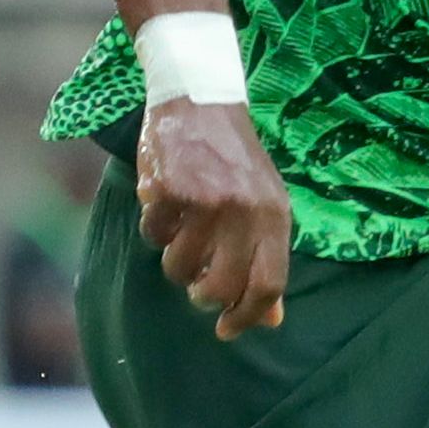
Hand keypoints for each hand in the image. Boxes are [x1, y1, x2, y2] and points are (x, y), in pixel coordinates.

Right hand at [134, 97, 291, 338]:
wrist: (201, 98)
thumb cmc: (233, 160)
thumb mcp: (264, 205)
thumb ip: (266, 259)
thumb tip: (269, 319)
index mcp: (275, 215)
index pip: (268, 283)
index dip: (246, 316)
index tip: (226, 329)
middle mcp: (244, 209)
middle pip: (221, 285)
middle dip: (203, 295)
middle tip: (197, 286)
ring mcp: (206, 199)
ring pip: (179, 265)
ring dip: (174, 258)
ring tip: (181, 231)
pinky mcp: (170, 188)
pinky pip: (153, 233)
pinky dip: (155, 225)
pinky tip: (164, 203)